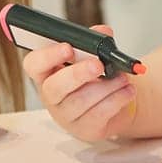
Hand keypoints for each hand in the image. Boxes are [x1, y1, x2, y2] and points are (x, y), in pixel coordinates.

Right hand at [23, 25, 136, 142]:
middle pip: (55, 87)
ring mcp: (66, 116)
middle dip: (78, 74)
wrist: (118, 100)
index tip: (67, 48)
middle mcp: (52, 95)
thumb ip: (96, 41)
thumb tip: (103, 33)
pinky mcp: (85, 129)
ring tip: (122, 77)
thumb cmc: (99, 75)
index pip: (34, 64)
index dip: (47, 56)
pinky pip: (98, 115)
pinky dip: (116, 99)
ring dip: (106, 86)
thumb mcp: (95, 54)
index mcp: (47, 72)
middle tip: (98, 64)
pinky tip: (127, 91)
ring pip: (80, 101)